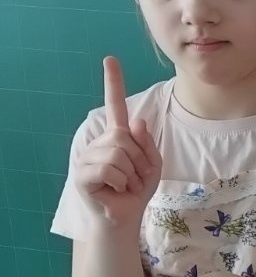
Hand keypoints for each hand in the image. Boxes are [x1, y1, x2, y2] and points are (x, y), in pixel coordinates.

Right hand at [74, 56, 161, 228]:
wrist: (124, 216)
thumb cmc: (137, 190)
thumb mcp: (153, 165)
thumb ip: (147, 143)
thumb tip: (137, 121)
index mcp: (117, 136)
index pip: (115, 105)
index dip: (113, 83)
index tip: (110, 59)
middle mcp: (100, 142)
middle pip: (125, 137)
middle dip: (139, 160)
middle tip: (136, 177)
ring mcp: (88, 156)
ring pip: (118, 153)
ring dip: (131, 173)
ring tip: (125, 184)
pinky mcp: (82, 173)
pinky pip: (110, 168)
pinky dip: (121, 182)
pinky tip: (115, 189)